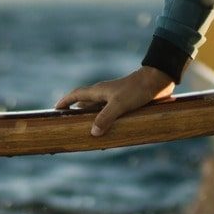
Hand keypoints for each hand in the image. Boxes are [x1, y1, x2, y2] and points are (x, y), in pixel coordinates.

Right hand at [56, 66, 174, 136]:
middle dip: (76, 114)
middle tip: (68, 125)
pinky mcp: (125, 103)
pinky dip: (105, 122)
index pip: (76, 95)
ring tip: (88, 133)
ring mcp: (114, 98)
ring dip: (92, 119)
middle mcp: (104, 94)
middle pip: (85, 104)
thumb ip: (105, 118)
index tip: (55, 110)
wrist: (157, 81)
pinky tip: (109, 131)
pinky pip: (110, 113)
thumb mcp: (119, 104)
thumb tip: (92, 133)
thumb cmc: (136, 90)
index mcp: (98, 91)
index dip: (65, 102)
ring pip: (98, 110)